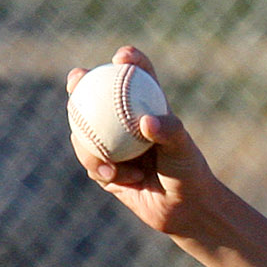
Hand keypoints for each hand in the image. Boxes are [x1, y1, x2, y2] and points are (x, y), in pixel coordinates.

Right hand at [67, 46, 214, 237]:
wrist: (182, 209)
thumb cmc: (188, 172)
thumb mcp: (183, 150)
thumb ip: (169, 132)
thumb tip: (146, 121)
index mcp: (147, 108)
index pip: (138, 77)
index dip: (129, 60)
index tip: (123, 57)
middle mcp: (125, 121)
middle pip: (96, 94)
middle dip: (80, 82)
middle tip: (78, 79)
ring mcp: (110, 142)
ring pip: (83, 130)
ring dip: (89, 141)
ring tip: (108, 161)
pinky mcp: (102, 165)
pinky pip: (89, 160)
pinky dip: (101, 168)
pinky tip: (114, 177)